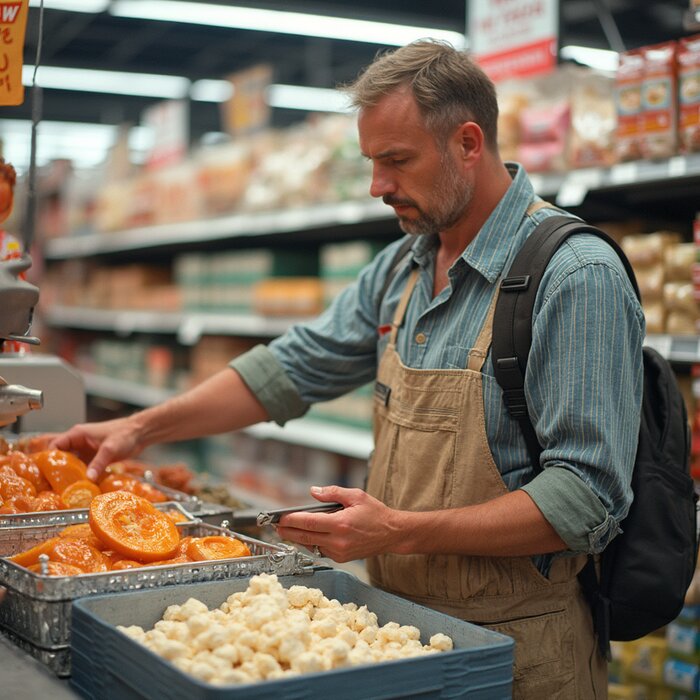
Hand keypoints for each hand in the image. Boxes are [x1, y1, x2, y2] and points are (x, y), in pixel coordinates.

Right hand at [50, 416, 142, 481]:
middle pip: (61, 456)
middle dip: (58, 469)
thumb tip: (88, 478)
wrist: (140, 433)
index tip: (48, 472)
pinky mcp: (95, 457)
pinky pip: (83, 468)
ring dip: (70, 474)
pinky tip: (81, 485)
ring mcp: (87, 450)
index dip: (50, 458)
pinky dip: (82, 475)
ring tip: (66, 487)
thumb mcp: (110, 449)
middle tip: (55, 484)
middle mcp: (79, 442)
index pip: (55, 445)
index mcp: (78, 434)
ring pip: (72, 463)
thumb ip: (98, 463)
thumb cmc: (125, 434)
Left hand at [276, 485, 403, 562]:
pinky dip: (312, 543)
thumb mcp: (356, 496)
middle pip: (305, 538)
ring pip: (311, 545)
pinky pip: (321, 550)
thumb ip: (332, 493)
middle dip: (288, 532)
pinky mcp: (341, 558)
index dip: (291, 520)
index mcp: (341, 524)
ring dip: (298, 538)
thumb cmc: (376, 514)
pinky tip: (308, 535)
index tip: (280, 518)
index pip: (309, 523)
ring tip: (287, 530)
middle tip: (276, 526)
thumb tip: (313, 491)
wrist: (392, 533)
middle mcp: (339, 541)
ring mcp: (340, 552)